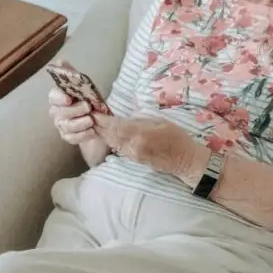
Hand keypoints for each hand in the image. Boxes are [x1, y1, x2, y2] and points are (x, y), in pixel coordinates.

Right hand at [48, 87, 98, 144]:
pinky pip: (72, 138)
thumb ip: (88, 92)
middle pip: (61, 112)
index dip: (59, 98)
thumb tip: (89, 97)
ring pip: (67, 126)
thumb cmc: (92, 102)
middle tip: (88, 107)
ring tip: (91, 121)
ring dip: (81, 123)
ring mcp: (61, 124)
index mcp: (60, 96)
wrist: (100, 119)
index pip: (54, 96)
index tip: (69, 99)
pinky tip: (92, 131)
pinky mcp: (67, 136)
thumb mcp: (92, 93)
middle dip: (76, 110)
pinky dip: (83, 135)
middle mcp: (57, 110)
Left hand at [92, 113, 206, 178]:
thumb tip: (125, 118)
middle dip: (98, 126)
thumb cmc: (177, 137)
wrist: (185, 160)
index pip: (115, 126)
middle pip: (109, 135)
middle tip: (88, 116)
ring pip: (111, 143)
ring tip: (93, 124)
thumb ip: (140, 120)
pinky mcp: (133, 160)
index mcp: (140, 134)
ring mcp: (132, 155)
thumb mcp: (160, 122)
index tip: (93, 111)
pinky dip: (109, 140)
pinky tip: (105, 135)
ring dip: (101, 133)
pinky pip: (117, 148)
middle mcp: (133, 146)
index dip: (102, 119)